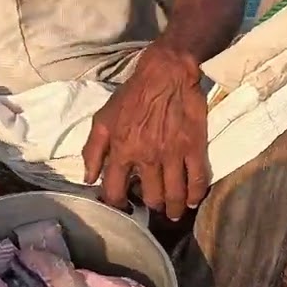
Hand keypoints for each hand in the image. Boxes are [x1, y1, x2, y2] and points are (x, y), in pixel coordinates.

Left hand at [81, 46, 209, 220]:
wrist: (166, 73)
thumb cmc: (132, 96)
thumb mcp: (102, 119)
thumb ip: (93, 151)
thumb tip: (88, 179)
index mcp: (122, 151)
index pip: (115, 192)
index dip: (118, 205)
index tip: (124, 206)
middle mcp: (147, 157)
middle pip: (151, 198)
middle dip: (151, 206)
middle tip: (154, 205)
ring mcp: (173, 154)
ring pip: (174, 195)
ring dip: (174, 209)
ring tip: (173, 213)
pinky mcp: (194, 147)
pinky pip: (198, 179)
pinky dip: (196, 195)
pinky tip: (192, 200)